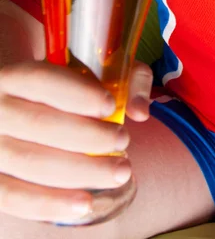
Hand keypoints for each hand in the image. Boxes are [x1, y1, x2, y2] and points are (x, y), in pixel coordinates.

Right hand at [0, 59, 151, 222]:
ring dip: (80, 172)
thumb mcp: (96, 72)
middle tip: (124, 141)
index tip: (110, 106)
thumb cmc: (66, 93)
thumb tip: (140, 111)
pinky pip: (13, 197)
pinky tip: (85, 203)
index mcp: (13, 76)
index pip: (40, 80)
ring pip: (28, 162)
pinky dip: (50, 203)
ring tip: (120, 172)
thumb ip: (128, 79)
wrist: (23, 112)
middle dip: (88, 137)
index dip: (77, 93)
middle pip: (38, 124)